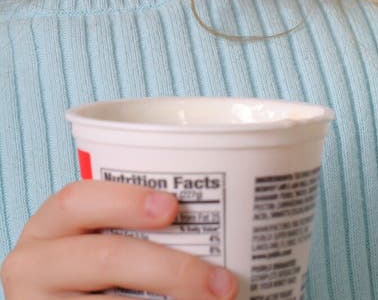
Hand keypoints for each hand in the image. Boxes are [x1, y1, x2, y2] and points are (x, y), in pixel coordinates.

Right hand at [1, 180, 237, 298]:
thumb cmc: (99, 267)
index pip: (77, 199)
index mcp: (49, 227)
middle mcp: (33, 267)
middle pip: (103, 257)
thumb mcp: (102, 238)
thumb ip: (144, 225)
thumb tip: (241, 210)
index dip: (125, 199)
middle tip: (221, 282)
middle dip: (169, 268)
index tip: (173, 207)